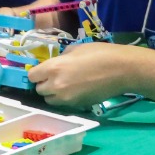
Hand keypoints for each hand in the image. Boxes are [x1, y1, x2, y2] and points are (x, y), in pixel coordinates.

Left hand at [26, 42, 141, 105]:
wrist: (122, 70)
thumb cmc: (101, 53)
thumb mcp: (77, 48)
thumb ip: (62, 57)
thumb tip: (59, 62)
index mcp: (54, 68)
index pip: (32, 76)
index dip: (37, 73)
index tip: (44, 70)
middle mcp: (56, 86)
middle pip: (39, 90)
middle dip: (45, 84)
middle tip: (56, 77)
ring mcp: (67, 99)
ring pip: (50, 100)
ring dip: (54, 94)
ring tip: (66, 86)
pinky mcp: (78, 106)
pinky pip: (64, 104)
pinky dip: (67, 98)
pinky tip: (78, 90)